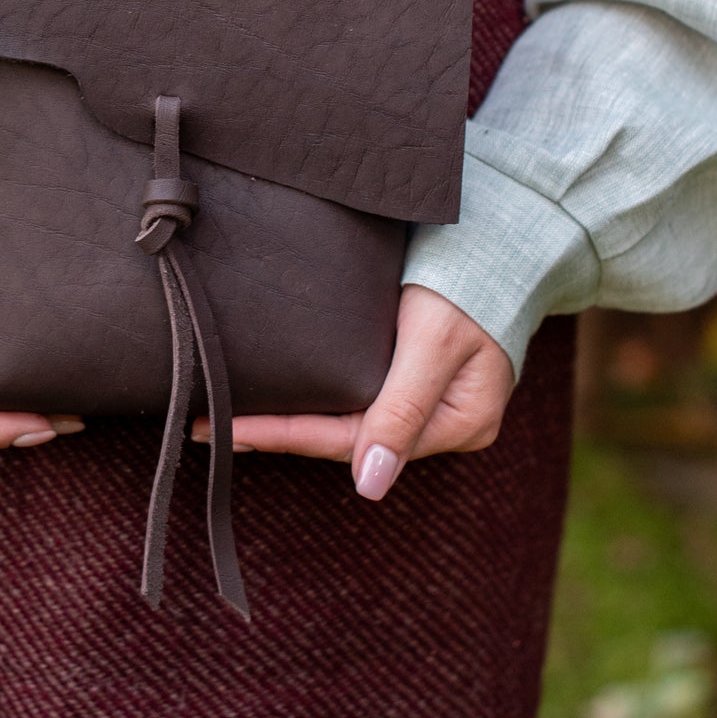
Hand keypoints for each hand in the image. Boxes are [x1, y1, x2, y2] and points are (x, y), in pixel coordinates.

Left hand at [192, 283, 512, 500]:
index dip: (286, 436)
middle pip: (347, 437)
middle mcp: (444, 422)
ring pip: (350, 420)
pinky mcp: (420, 372)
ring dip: (294, 419)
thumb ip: (402, 409)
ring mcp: (434, 398)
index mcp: (458, 424)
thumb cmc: (473, 281)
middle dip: (281, 432)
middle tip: (208, 424)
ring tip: (231, 415)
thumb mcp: (434, 341)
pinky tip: (282, 393)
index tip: (227, 431)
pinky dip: (319, 396)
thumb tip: (371, 486)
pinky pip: (360, 395)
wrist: (508, 232)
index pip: (352, 441)